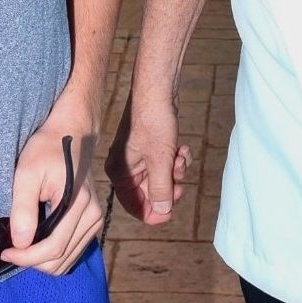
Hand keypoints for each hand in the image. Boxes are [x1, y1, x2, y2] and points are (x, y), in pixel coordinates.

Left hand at [0, 121, 102, 274]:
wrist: (71, 134)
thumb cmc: (46, 149)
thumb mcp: (27, 173)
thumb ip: (23, 208)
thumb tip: (20, 244)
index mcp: (78, 204)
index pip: (52, 249)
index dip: (26, 258)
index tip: (5, 252)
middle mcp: (93, 216)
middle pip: (60, 260)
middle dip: (32, 261)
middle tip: (12, 248)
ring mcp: (96, 220)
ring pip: (66, 261)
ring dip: (42, 260)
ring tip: (24, 243)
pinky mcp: (94, 221)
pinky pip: (72, 251)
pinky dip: (53, 254)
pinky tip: (38, 239)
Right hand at [105, 89, 190, 224]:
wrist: (158, 89)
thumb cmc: (154, 121)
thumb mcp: (160, 160)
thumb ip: (161, 189)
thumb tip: (162, 212)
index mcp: (120, 172)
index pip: (134, 205)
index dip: (153, 213)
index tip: (171, 212)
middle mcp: (125, 167)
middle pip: (149, 193)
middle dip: (168, 187)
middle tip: (179, 180)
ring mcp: (137, 157)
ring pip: (160, 178)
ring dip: (175, 172)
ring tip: (180, 156)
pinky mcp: (150, 148)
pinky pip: (164, 164)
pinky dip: (175, 160)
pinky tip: (182, 148)